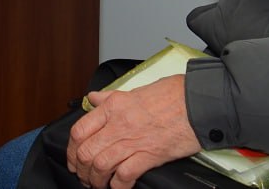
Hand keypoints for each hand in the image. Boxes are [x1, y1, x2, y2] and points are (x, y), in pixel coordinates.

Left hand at [67, 76, 200, 188]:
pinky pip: (125, 175)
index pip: (79, 130)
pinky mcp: (150, 155)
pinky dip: (118, 185)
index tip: (73, 157)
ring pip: (101, 165)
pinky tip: (118, 186)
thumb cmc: (171, 95)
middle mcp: (119, 124)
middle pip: (86, 151)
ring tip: (98, 184)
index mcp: (113, 107)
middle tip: (84, 176)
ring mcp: (133, 140)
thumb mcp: (133, 90)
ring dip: (96, 179)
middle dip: (81, 169)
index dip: (72, 148)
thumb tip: (94, 99)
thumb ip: (110, 97)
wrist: (197, 102)